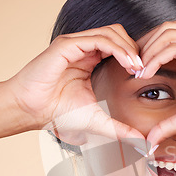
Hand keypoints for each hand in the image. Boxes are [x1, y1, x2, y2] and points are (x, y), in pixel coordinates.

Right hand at [5, 24, 144, 144]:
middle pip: (118, 33)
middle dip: (135, 49)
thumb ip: (119, 129)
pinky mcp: (67, 45)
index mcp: (89, 59)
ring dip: (129, 48)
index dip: (134, 56)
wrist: (31, 111)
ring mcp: (75, 44)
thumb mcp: (97, 120)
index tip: (144, 74)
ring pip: (111, 33)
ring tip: (137, 67)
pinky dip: (117, 49)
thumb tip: (141, 142)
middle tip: (144, 69)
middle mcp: (83, 48)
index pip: (119, 46)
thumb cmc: (57, 113)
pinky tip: (127, 64)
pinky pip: (99, 39)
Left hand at [139, 22, 175, 146]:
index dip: (150, 50)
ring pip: (166, 34)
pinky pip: (173, 46)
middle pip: (164, 30)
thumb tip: (153, 140)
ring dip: (147, 52)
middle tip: (131, 68)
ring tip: (137, 71)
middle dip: (144, 47)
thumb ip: (172, 122)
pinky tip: (147, 73)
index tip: (137, 70)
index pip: (170, 36)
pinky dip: (156, 58)